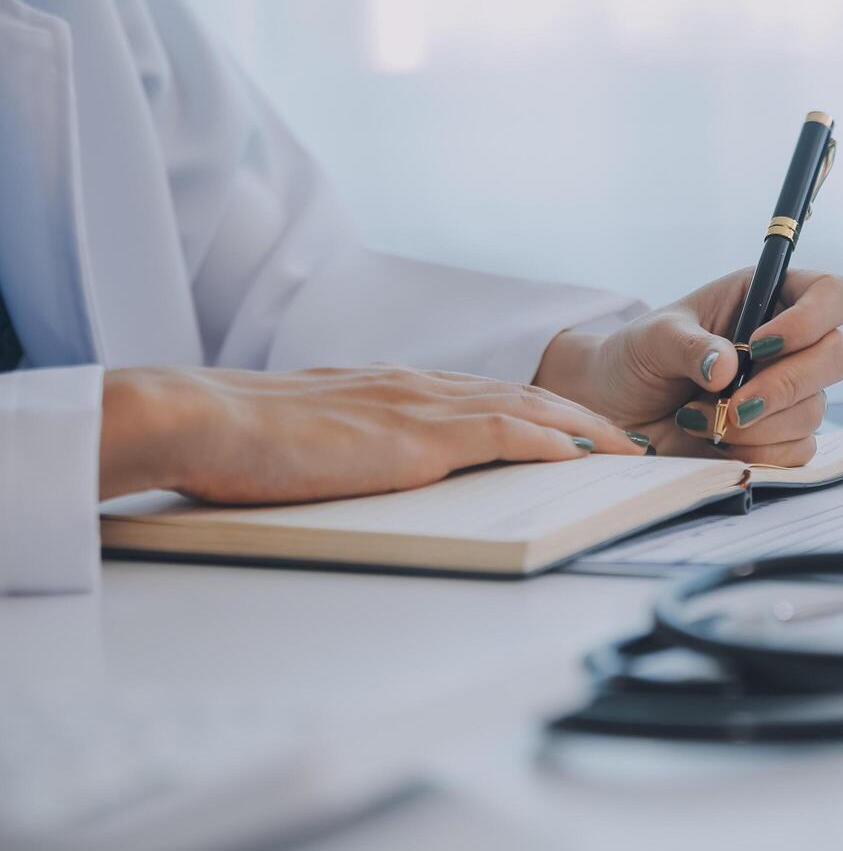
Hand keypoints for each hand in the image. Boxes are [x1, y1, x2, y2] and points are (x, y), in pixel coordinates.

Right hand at [99, 366, 649, 502]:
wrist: (207, 419)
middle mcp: (422, 387)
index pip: (491, 396)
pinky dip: (549, 442)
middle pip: (525, 398)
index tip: (577, 430)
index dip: (542, 414)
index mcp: (400, 388)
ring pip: (528, 411)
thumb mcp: (321, 434)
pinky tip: (582, 456)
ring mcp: (422, 406)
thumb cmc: (248, 436)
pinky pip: (503, 434)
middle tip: (627, 440)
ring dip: (584, 430)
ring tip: (627, 449)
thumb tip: (379, 463)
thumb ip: (362, 441)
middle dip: (582, 419)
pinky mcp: (418, 436)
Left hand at [534, 269, 842, 465]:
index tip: (761, 344)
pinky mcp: (782, 436)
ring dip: (755, 424)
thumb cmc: (636, 358)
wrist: (616, 412)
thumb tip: (728, 368)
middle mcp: (790, 343)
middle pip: (839, 356)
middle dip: (786, 385)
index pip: (833, 293)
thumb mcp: (653, 339)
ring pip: (814, 410)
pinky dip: (755, 450)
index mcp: (769, 297)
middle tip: (734, 403)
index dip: (814, 317)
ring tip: (698, 418)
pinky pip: (798, 450)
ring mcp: (791, 392)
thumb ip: (689, 345)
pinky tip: (714, 440)